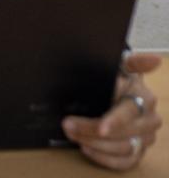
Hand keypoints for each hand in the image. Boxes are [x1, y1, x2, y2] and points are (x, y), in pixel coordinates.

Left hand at [63, 52, 161, 169]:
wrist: (115, 88)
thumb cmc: (115, 75)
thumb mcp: (120, 65)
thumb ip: (134, 62)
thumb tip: (154, 59)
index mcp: (145, 98)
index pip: (130, 114)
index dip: (115, 121)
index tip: (100, 127)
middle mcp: (150, 121)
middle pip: (124, 134)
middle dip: (93, 130)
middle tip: (68, 124)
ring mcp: (146, 138)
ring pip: (124, 149)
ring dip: (95, 144)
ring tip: (72, 134)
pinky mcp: (138, 151)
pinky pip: (125, 162)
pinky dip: (104, 158)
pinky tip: (86, 148)